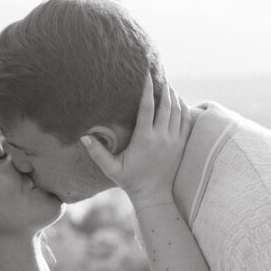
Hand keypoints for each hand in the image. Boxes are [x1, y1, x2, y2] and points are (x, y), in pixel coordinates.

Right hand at [80, 76, 191, 209]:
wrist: (154, 195)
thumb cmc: (130, 181)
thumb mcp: (111, 168)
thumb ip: (97, 152)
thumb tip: (83, 137)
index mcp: (144, 139)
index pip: (147, 107)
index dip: (148, 89)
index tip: (148, 75)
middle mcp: (162, 137)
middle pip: (166, 104)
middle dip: (163, 87)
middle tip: (159, 75)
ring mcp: (174, 141)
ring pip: (178, 110)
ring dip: (173, 95)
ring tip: (167, 85)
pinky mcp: (182, 145)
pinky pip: (186, 120)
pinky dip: (183, 107)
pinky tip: (177, 101)